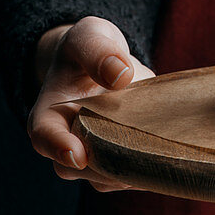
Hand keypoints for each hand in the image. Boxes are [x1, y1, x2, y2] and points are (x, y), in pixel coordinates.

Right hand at [28, 16, 153, 191]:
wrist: (104, 62)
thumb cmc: (90, 48)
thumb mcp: (90, 36)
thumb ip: (99, 51)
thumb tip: (120, 76)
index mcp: (49, 116)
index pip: (45, 137)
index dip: (59, 148)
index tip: (78, 155)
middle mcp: (68, 142)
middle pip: (79, 168)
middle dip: (105, 164)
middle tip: (136, 147)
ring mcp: (96, 154)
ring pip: (108, 178)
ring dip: (130, 171)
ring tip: (157, 150)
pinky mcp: (122, 157)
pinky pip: (131, 176)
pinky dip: (148, 170)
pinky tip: (169, 155)